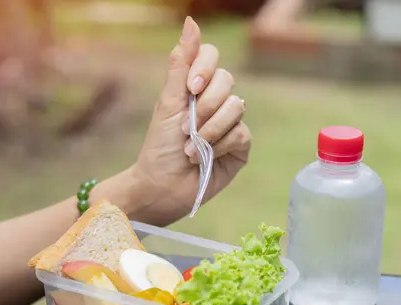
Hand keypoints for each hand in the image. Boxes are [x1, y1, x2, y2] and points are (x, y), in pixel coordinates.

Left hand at [130, 17, 249, 225]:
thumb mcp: (167, 102)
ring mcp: (230, 124)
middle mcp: (216, 102)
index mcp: (196, 88)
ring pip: (236, 108)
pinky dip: (220, 144)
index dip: (204, 69)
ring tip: (191, 148)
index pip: (212, 58)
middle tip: (185, 127)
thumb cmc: (159, 147)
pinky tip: (205, 157)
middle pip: (228, 82)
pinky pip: (241, 133)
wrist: (162, 186)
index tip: (189, 88)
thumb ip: (181, 63)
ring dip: (209, 129)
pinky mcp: (240, 147)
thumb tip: (191, 21)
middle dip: (204, 106)